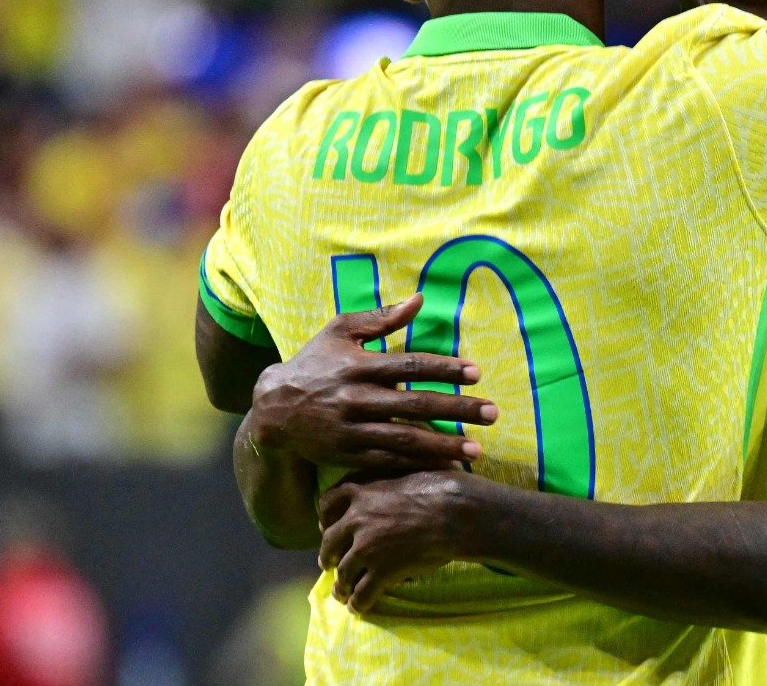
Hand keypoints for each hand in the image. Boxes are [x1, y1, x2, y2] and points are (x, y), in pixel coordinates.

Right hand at [246, 294, 498, 470]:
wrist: (273, 409)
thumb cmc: (314, 362)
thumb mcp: (340, 331)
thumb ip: (381, 319)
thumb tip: (420, 299)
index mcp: (359, 365)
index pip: (410, 366)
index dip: (445, 369)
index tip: (477, 373)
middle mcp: (357, 399)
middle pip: (415, 405)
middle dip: (457, 409)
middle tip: (492, 413)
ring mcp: (352, 430)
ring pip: (405, 439)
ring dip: (443, 445)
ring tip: (477, 448)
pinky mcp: (348, 455)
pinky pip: (388, 461)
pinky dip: (417, 465)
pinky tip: (445, 468)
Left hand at [318, 471, 483, 613]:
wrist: (454, 513)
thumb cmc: (440, 485)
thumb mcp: (405, 469)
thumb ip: (386, 477)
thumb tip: (388, 483)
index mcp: (360, 491)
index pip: (327, 503)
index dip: (326, 518)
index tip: (327, 526)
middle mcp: (356, 520)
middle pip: (329, 543)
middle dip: (328, 556)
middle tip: (330, 564)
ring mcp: (366, 548)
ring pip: (343, 573)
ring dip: (341, 585)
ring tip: (342, 592)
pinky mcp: (381, 572)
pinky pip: (361, 593)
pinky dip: (357, 603)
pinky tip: (358, 607)